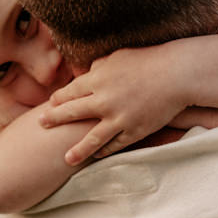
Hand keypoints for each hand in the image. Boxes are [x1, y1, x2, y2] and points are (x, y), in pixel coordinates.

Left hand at [39, 46, 189, 164]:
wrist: (177, 74)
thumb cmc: (149, 60)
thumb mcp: (119, 57)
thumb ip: (100, 66)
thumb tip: (87, 72)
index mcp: (98, 78)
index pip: (70, 91)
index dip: (59, 98)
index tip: (50, 103)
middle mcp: (104, 100)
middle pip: (72, 112)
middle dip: (54, 119)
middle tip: (41, 124)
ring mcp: (119, 118)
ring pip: (92, 138)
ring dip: (77, 150)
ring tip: (66, 160)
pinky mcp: (134, 130)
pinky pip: (115, 144)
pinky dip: (105, 150)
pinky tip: (97, 155)